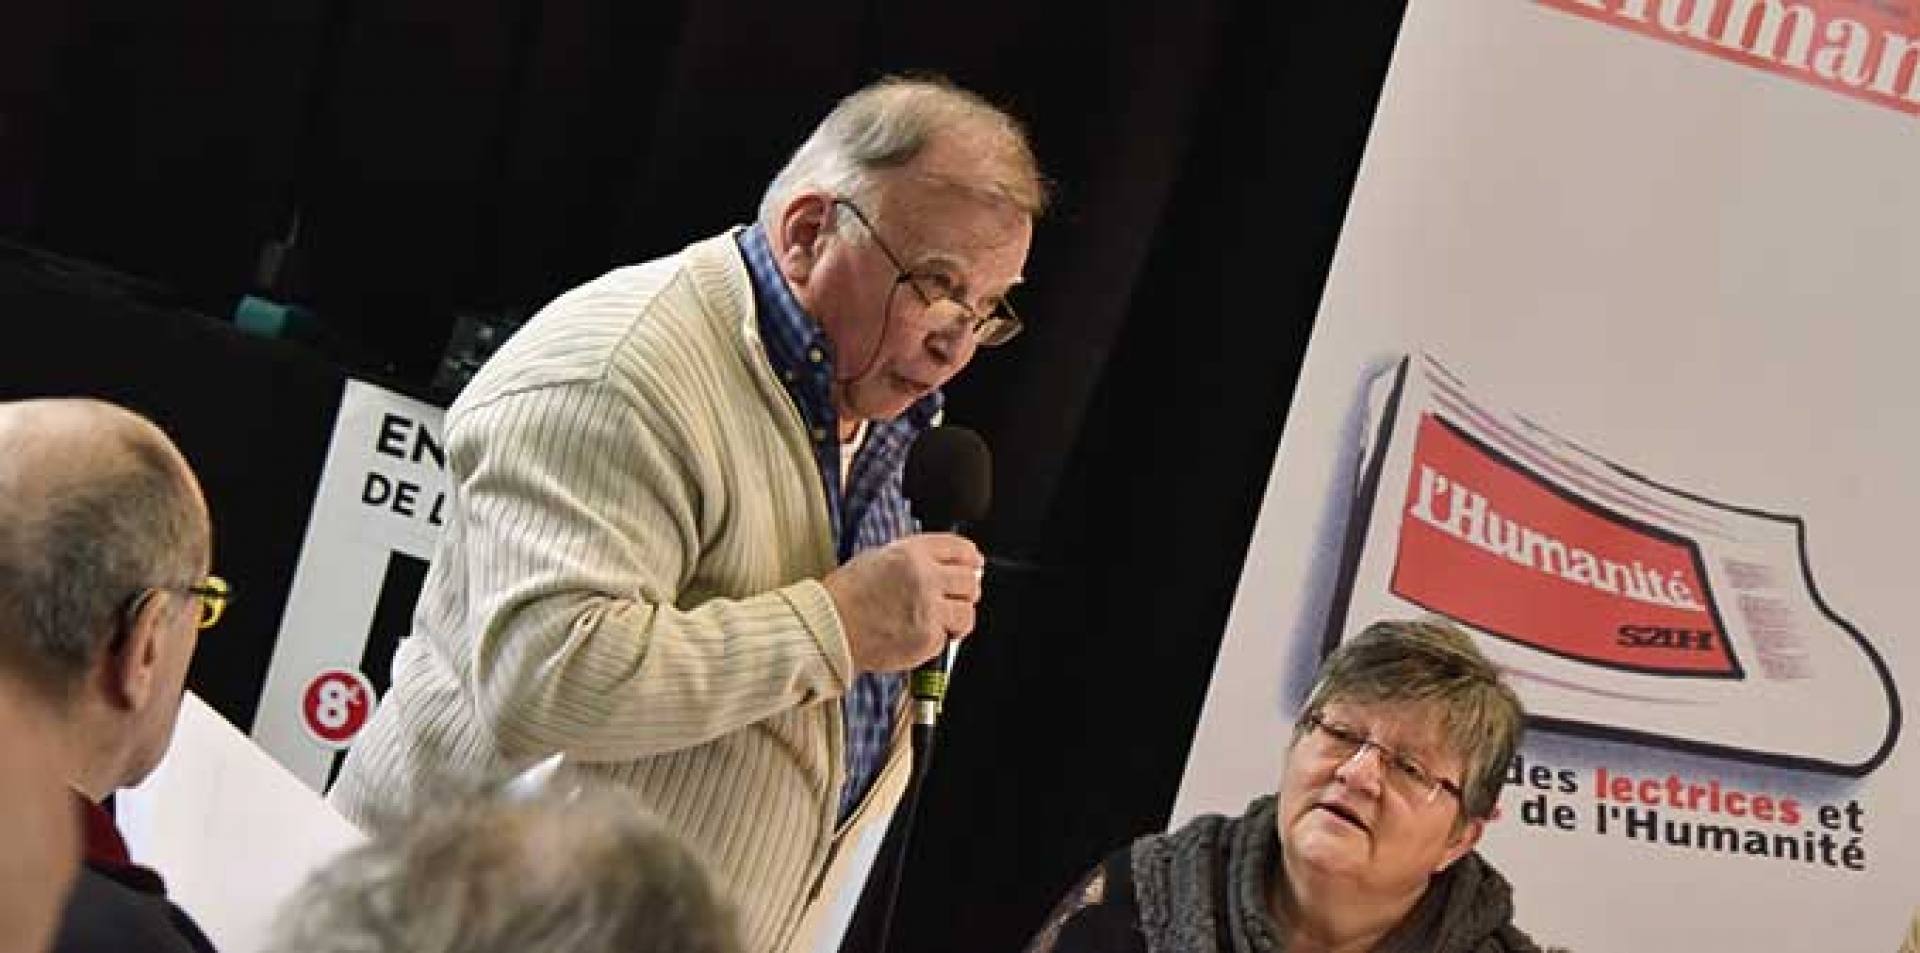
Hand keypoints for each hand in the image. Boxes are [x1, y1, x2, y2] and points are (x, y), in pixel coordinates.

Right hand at [823, 533, 983, 672]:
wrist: (829, 629)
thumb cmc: (845, 597)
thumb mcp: (877, 559)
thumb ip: (913, 559)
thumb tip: (942, 564)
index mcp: (912, 553)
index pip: (960, 549)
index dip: (970, 559)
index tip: (974, 566)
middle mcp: (924, 577)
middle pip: (970, 581)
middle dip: (965, 592)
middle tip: (952, 600)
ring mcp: (929, 609)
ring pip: (967, 612)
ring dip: (957, 619)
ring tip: (938, 622)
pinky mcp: (928, 638)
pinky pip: (948, 639)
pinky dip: (938, 640)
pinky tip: (917, 635)